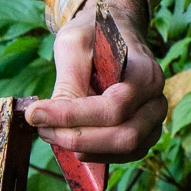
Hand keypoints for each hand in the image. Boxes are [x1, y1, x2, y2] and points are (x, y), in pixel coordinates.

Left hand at [26, 0, 166, 163]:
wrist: (117, 34)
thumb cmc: (95, 36)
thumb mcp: (75, 44)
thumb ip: (68, 80)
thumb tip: (48, 118)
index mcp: (146, 74)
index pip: (112, 107)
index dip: (71, 117)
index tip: (34, 114)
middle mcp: (156, 100)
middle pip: (123, 136)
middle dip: (77, 138)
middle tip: (41, 129)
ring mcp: (153, 121)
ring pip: (124, 150)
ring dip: (84, 149)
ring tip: (51, 132)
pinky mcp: (143, 136)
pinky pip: (122, 156)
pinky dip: (94, 154)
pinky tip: (68, 138)